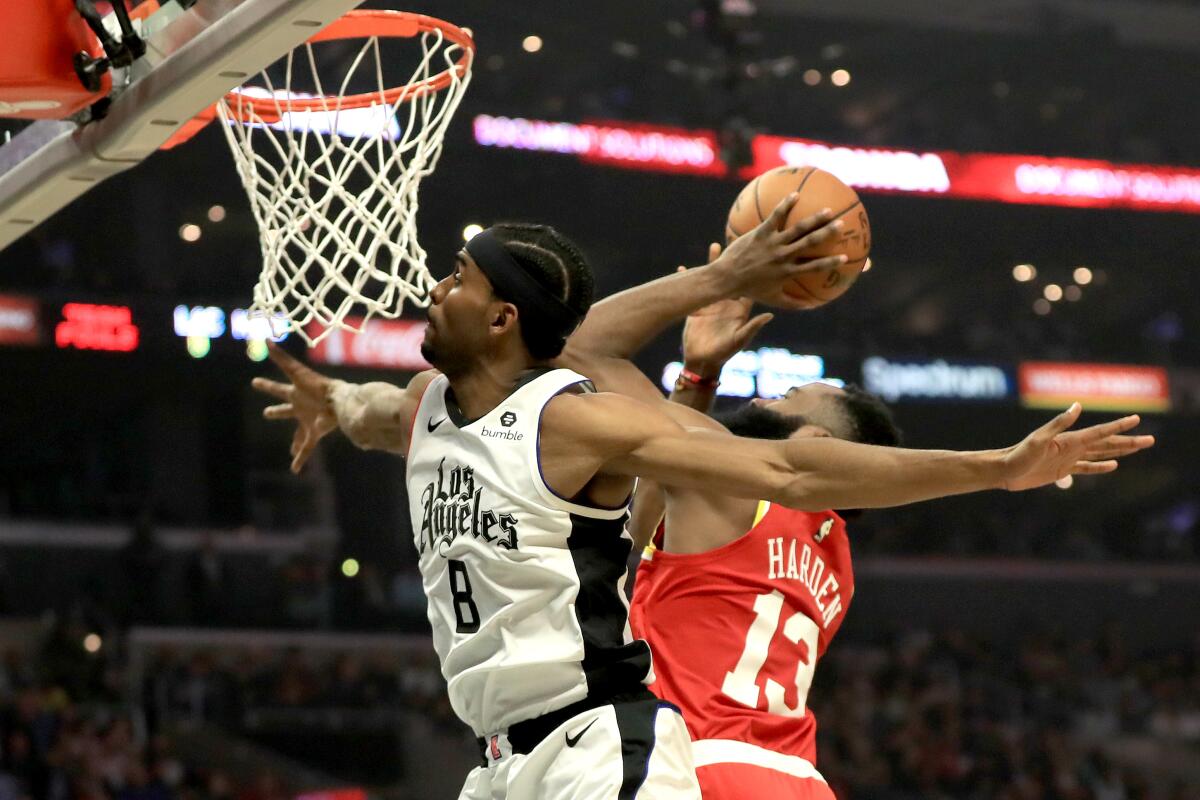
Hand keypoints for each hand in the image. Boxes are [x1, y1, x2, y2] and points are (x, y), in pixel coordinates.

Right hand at [252, 343, 340, 473]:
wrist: (340, 401)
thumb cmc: (318, 386)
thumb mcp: (296, 372)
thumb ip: (282, 357)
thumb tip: (266, 340)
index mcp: (295, 393)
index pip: (277, 388)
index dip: (266, 386)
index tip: (255, 382)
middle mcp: (301, 407)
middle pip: (285, 410)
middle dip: (276, 411)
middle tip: (267, 413)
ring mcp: (308, 421)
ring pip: (298, 434)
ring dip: (294, 443)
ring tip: (291, 452)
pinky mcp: (315, 433)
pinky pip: (307, 449)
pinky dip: (301, 459)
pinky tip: (295, 470)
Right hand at [678, 244, 772, 374]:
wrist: (702, 361)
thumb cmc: (723, 353)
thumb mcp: (738, 340)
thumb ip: (751, 327)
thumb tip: (769, 315)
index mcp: (740, 310)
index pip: (751, 285)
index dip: (755, 270)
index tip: (760, 253)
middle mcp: (727, 303)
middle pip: (732, 276)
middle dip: (734, 259)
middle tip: (738, 239)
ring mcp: (712, 304)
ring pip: (713, 279)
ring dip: (713, 264)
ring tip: (714, 245)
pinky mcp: (696, 308)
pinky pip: (692, 291)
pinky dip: (687, 280)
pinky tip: (682, 267)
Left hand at [712, 193, 847, 309]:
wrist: (727, 278)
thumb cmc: (750, 289)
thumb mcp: (773, 299)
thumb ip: (793, 303)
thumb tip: (811, 307)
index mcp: (788, 272)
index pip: (814, 268)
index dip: (830, 263)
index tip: (845, 257)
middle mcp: (783, 257)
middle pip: (810, 243)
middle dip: (828, 234)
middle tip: (841, 225)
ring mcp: (773, 244)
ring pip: (798, 229)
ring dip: (814, 219)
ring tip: (827, 210)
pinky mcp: (761, 233)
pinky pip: (776, 216)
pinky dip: (786, 205)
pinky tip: (796, 194)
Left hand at [999, 404, 1154, 490]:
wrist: (1004, 470)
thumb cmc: (1019, 454)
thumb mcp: (1039, 439)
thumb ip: (1058, 423)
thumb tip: (1077, 405)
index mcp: (1070, 439)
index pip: (1100, 432)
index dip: (1119, 426)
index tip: (1136, 418)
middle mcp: (1072, 446)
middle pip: (1107, 443)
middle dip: (1129, 441)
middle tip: (1151, 439)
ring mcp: (1069, 458)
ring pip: (1101, 454)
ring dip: (1120, 451)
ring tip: (1138, 447)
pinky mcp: (1063, 470)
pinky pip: (1087, 468)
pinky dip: (1101, 467)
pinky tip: (1113, 466)